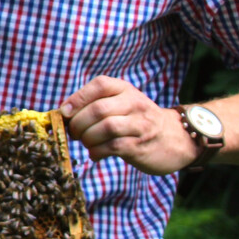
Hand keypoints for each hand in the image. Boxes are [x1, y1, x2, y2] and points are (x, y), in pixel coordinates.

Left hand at [59, 75, 198, 175]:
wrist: (175, 138)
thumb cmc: (137, 120)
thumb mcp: (121, 103)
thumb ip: (96, 104)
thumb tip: (63, 115)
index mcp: (125, 89)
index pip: (100, 85)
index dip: (78, 98)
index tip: (65, 112)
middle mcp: (134, 104)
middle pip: (99, 109)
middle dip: (79, 123)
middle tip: (74, 133)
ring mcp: (139, 125)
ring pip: (105, 128)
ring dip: (87, 138)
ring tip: (85, 143)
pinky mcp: (140, 146)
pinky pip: (112, 147)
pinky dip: (96, 152)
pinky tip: (95, 154)